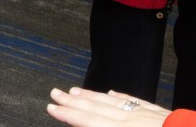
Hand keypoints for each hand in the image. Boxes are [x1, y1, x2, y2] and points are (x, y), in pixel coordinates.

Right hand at [47, 87, 167, 125]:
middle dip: (73, 102)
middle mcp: (135, 122)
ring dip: (91, 97)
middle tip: (55, 93)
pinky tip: (111, 93)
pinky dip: (119, 97)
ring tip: (74, 91)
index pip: (92, 123)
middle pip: (98, 109)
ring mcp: (149, 116)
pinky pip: (135, 102)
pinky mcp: (162, 114)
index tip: (52, 107)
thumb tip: (92, 125)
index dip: (70, 115)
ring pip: (114, 103)